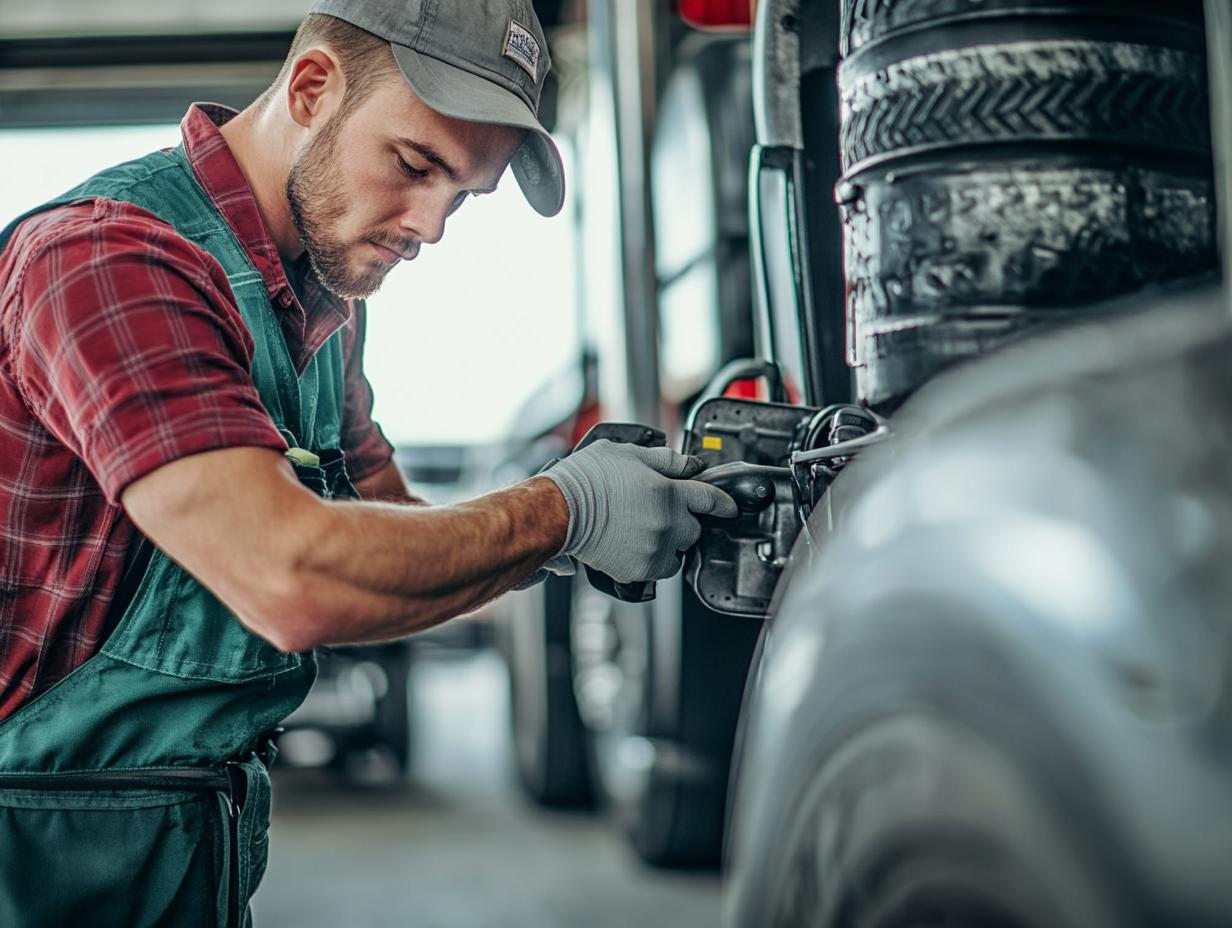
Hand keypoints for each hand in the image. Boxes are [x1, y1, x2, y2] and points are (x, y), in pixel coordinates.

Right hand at [541, 441, 737, 582]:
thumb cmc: (588, 479)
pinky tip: (635, 544)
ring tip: (646, 530)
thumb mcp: (629, 453)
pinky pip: (658, 569)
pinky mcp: (638, 570)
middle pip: (695, 529)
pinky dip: (653, 560)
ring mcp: (654, 551)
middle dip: (684, 519)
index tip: (729, 506)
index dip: (723, 502)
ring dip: (671, 543)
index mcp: (669, 493)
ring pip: (678, 553)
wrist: (560, 511)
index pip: (711, 499)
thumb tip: (690, 464)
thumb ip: (666, 460)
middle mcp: (667, 525)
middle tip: (660, 510)